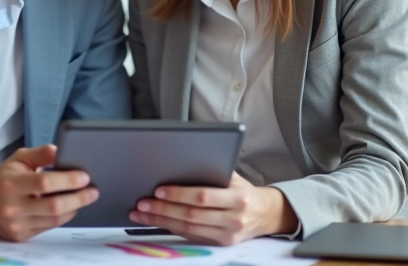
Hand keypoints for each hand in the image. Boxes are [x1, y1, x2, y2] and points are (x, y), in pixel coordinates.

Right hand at [0, 144, 98, 240]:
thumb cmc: (1, 177)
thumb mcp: (18, 159)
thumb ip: (41, 154)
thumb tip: (62, 150)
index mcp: (11, 183)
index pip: (44, 183)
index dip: (68, 180)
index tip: (85, 177)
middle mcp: (12, 206)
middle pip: (53, 206)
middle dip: (79, 198)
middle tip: (93, 190)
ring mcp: (16, 224)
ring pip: (54, 219)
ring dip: (74, 208)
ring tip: (85, 197)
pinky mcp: (19, 235)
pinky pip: (48, 227)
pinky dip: (62, 217)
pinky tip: (70, 207)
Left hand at [128, 173, 297, 245]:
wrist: (265, 214)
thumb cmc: (244, 190)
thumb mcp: (234, 178)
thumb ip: (212, 172)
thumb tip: (179, 163)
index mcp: (238, 198)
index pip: (203, 196)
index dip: (179, 194)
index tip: (159, 189)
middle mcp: (234, 219)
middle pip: (191, 215)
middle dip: (163, 209)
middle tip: (142, 203)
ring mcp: (227, 235)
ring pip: (188, 229)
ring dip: (161, 221)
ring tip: (142, 213)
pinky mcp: (220, 245)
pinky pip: (191, 237)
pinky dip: (171, 228)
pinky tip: (156, 221)